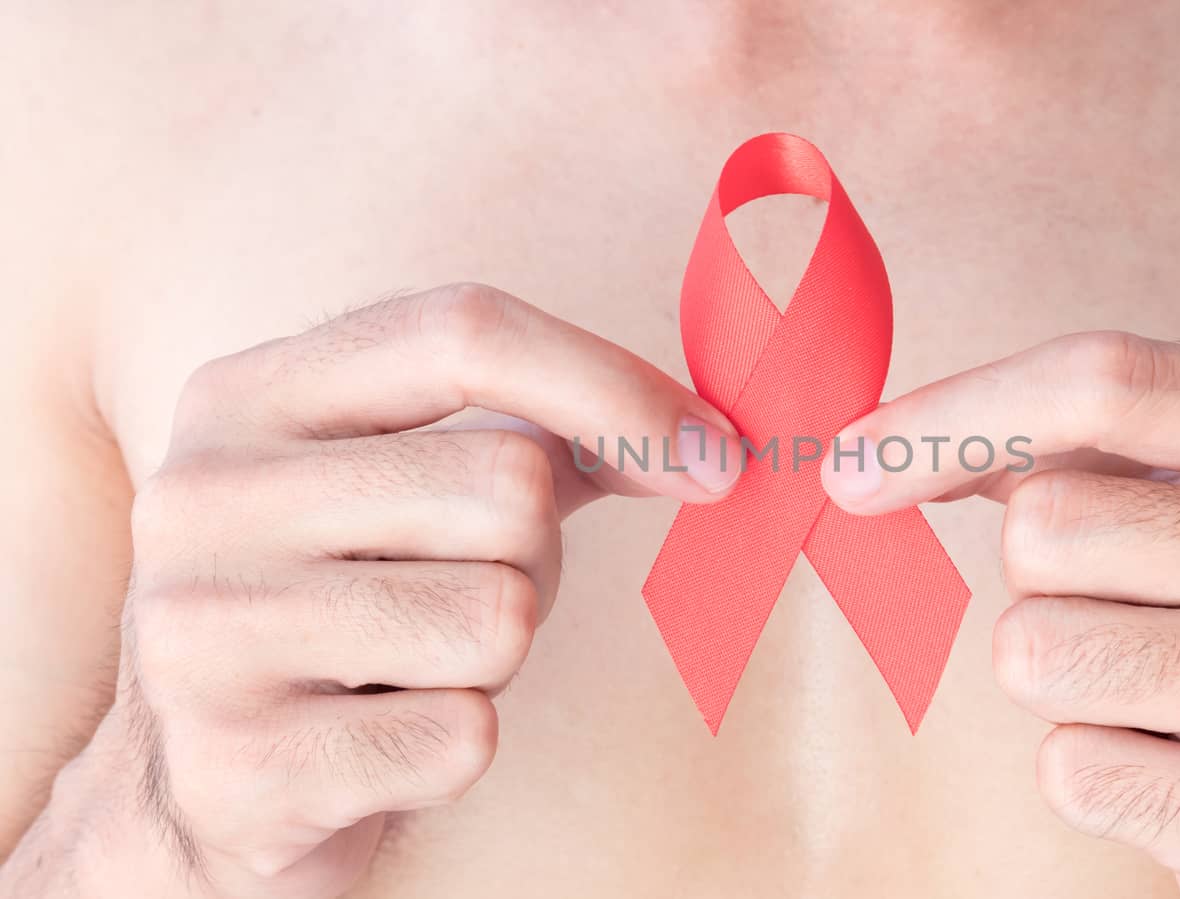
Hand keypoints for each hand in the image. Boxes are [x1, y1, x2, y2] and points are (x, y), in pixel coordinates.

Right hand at [19, 284, 738, 898]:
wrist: (208, 790)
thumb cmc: (349, 611)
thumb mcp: (414, 492)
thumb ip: (545, 436)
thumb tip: (709, 443)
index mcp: (246, 396)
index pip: (463, 332)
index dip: (612, 386)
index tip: (715, 455)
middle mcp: (203, 495)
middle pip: (508, 485)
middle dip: (533, 559)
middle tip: (459, 597)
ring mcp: (203, 631)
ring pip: (497, 617)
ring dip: (493, 660)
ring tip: (406, 668)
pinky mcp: (240, 764)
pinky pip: (464, 736)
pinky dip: (457, 747)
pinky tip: (380, 741)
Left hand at [822, 332, 1179, 897]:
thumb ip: (1058, 447)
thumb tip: (874, 454)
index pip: (1106, 379)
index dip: (953, 414)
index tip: (853, 464)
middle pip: (1046, 527)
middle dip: (1037, 576)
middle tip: (1118, 609)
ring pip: (1035, 653)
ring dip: (1057, 676)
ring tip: (1153, 688)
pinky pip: (1069, 770)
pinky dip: (1090, 769)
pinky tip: (1177, 766)